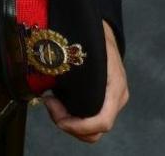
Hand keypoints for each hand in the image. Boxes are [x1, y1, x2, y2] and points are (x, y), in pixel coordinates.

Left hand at [43, 21, 127, 142]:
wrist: (103, 33)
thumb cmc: (94, 38)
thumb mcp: (85, 48)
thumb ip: (73, 66)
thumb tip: (49, 81)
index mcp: (115, 88)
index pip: (102, 122)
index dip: (78, 126)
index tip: (54, 110)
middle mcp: (116, 99)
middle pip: (94, 132)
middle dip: (68, 124)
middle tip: (49, 101)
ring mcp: (111, 102)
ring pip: (89, 128)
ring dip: (67, 120)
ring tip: (51, 99)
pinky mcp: (103, 101)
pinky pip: (87, 117)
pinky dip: (70, 115)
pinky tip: (57, 99)